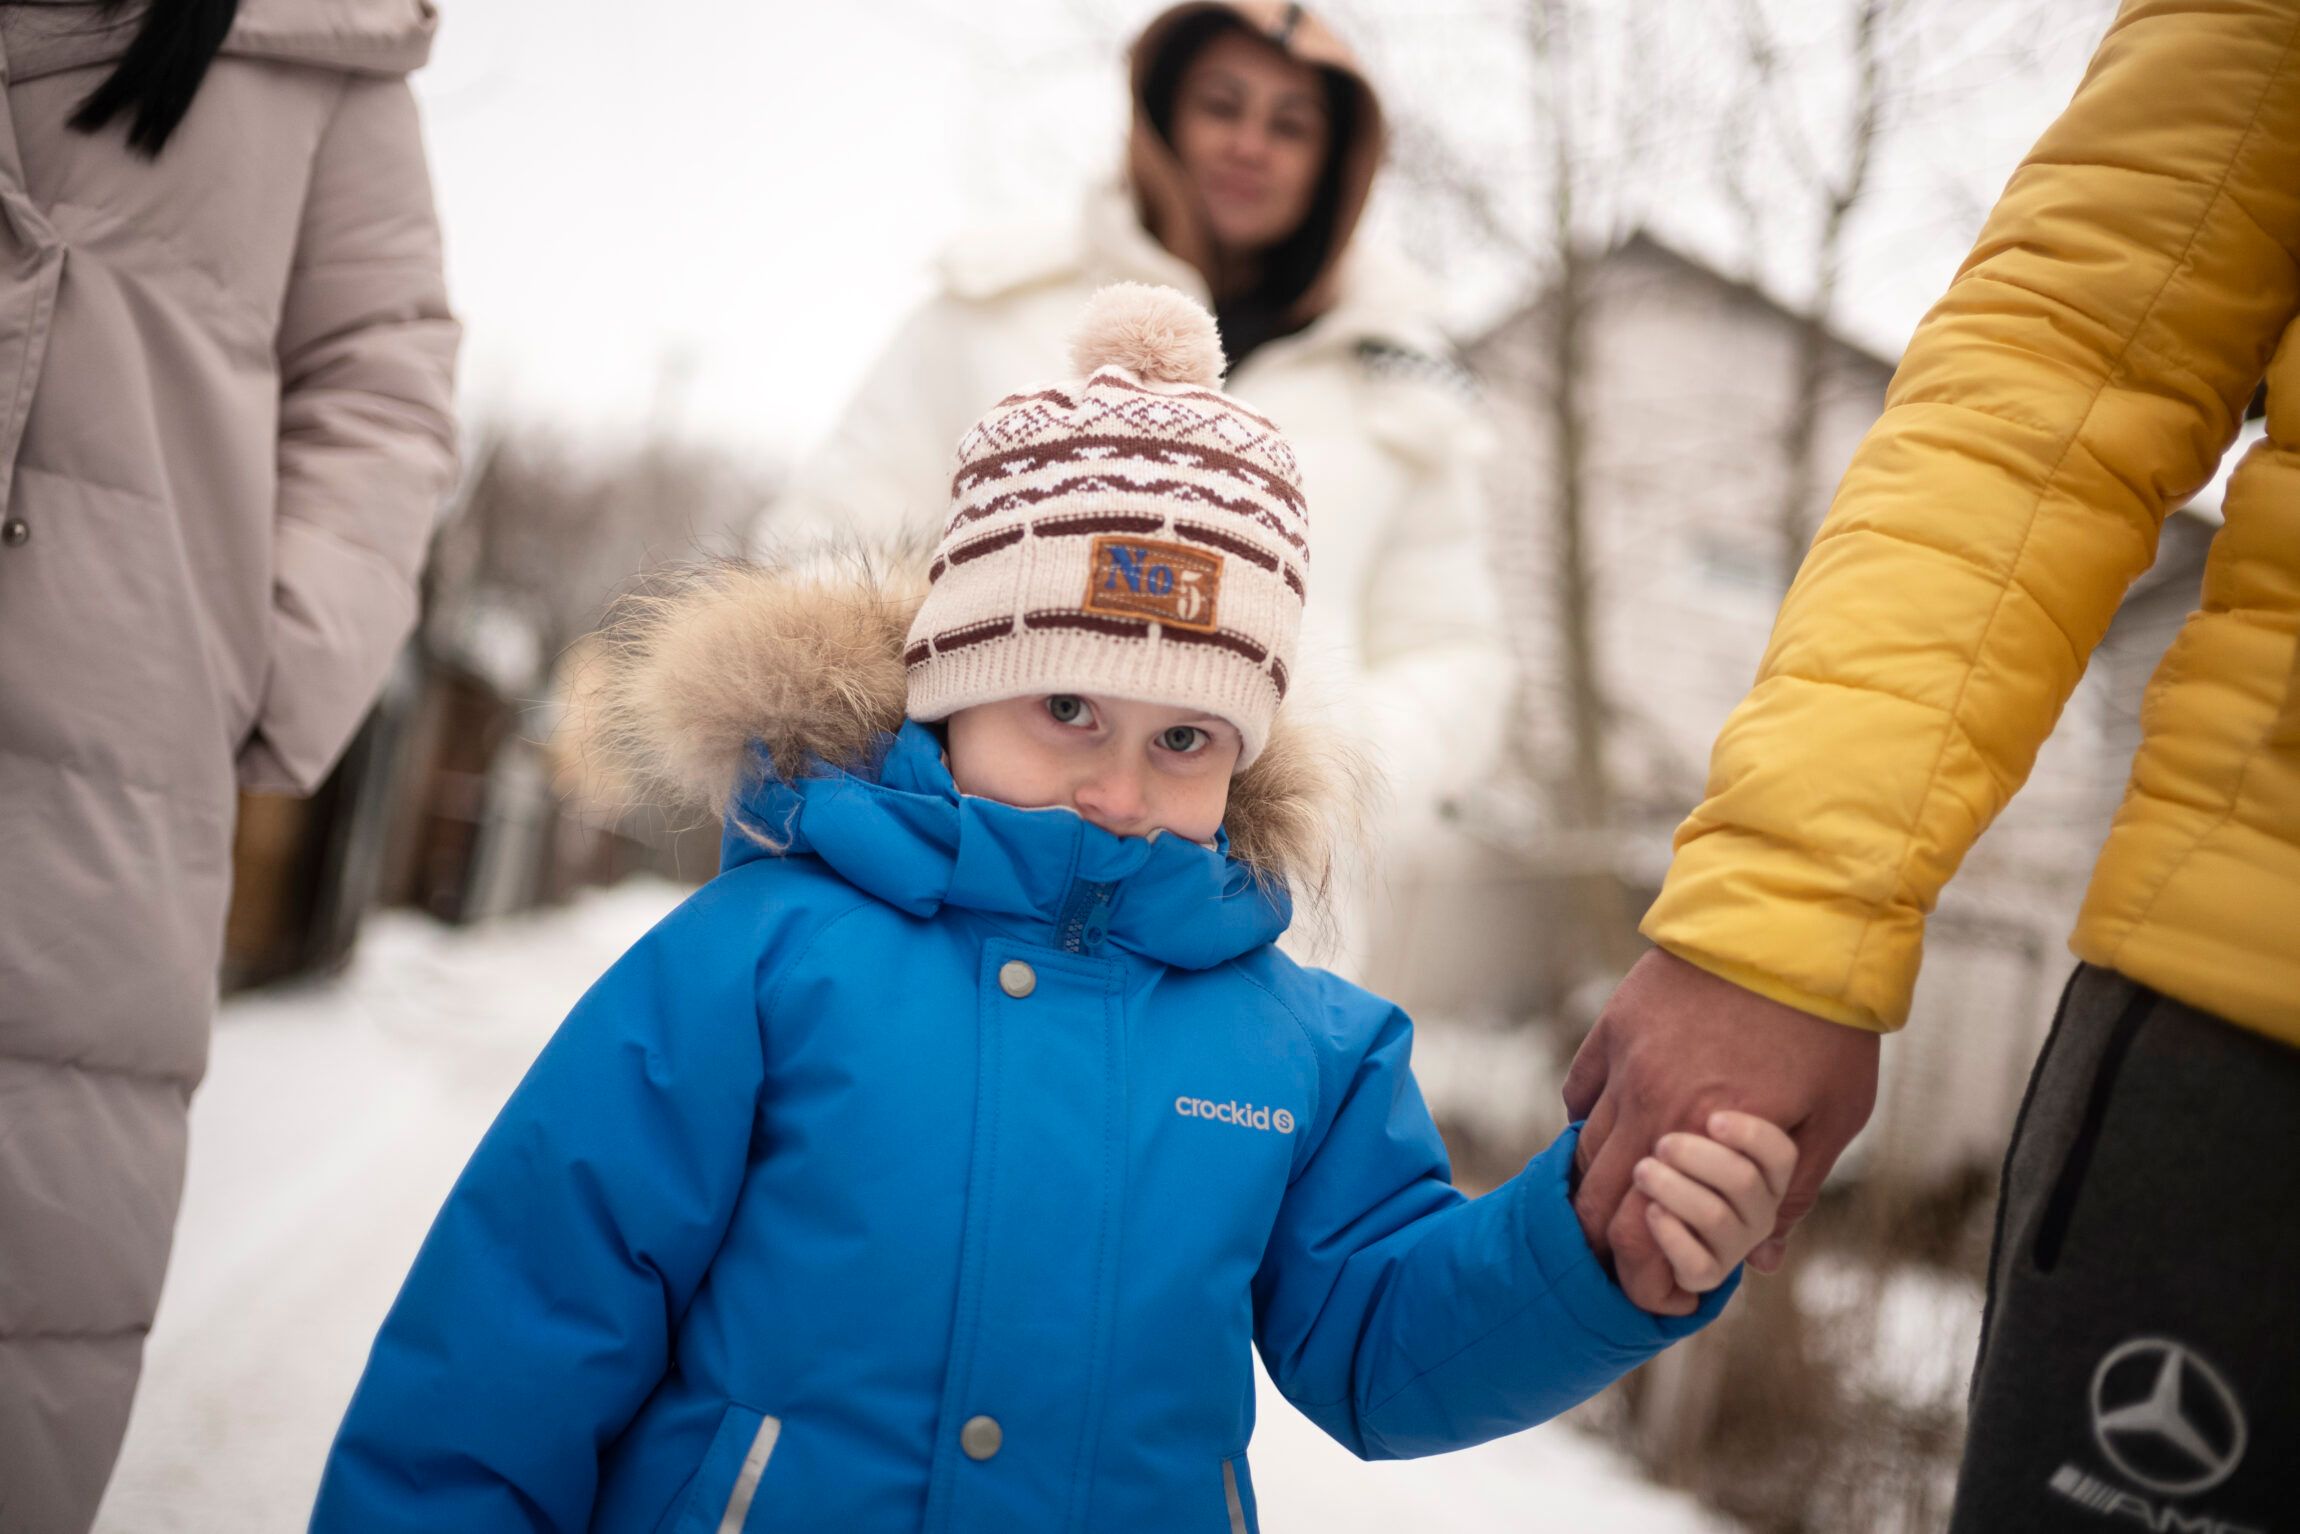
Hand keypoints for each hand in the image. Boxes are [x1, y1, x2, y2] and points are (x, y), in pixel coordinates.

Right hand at [1564, 948, 1879, 1314]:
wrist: (1792, 923)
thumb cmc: (1827, 1025)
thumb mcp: (1834, 1117)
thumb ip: (1789, 1195)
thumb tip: (1759, 1259)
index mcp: (1703, 1144)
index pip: (1637, 1236)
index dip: (1637, 1277)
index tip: (1655, 1292)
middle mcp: (1650, 1109)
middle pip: (1593, 1201)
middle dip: (1602, 1243)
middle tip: (1625, 1258)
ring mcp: (1625, 1064)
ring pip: (1584, 1149)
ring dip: (1595, 1186)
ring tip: (1620, 1203)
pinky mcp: (1615, 1026)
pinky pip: (1580, 1092)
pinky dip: (1586, 1123)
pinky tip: (1611, 1133)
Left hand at [1632, 1111, 1796, 1296]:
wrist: (1658, 1232)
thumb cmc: (1680, 1159)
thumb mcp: (1694, 1122)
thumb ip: (1711, 1114)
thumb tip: (1732, 1138)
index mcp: (1767, 1174)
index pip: (1780, 1154)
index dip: (1752, 1136)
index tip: (1713, 1119)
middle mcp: (1760, 1211)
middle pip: (1744, 1181)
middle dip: (1699, 1158)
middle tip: (1662, 1143)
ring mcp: (1736, 1244)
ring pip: (1715, 1217)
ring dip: (1675, 1191)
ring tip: (1643, 1171)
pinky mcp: (1707, 1274)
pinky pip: (1697, 1262)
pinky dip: (1672, 1235)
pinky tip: (1650, 1210)